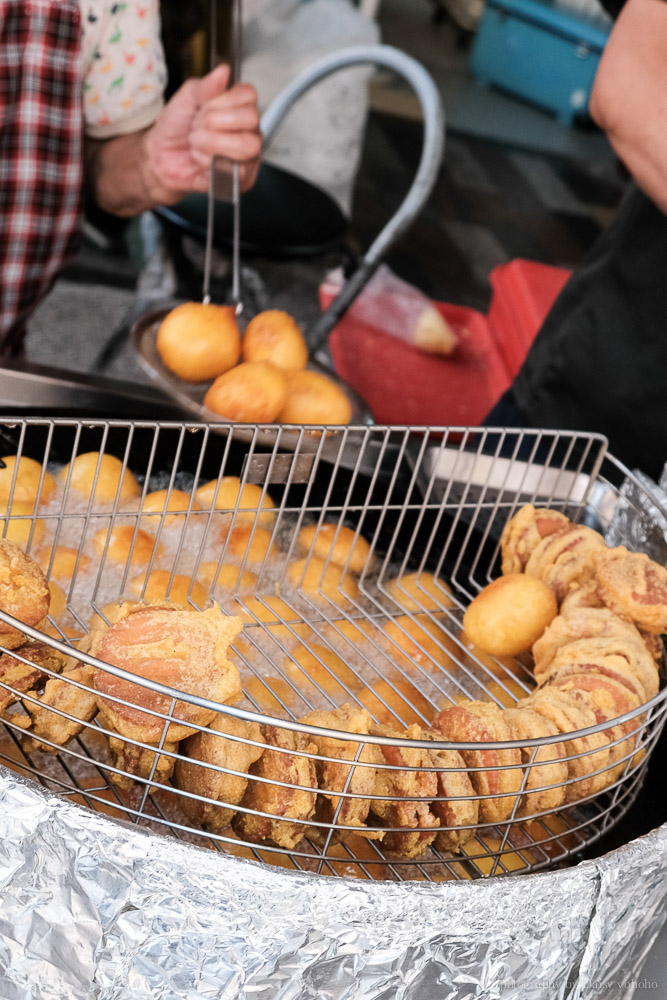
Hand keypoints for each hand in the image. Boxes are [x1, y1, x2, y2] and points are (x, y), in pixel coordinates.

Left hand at [141, 64, 261, 205]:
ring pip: (247, 145)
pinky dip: (211, 162)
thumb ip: (206, 85)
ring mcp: (249, 154)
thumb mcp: (187, 96)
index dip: (223, 100)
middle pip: (251, 119)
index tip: (204, 107)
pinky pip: (237, 169)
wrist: (161, 155)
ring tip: (197, 143)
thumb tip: (224, 71)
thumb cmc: (176, 126)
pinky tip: (201, 160)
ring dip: (214, 143)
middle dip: (215, 122)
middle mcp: (249, 128)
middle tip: (198, 127)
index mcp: (239, 105)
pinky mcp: (243, 177)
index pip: (249, 95)